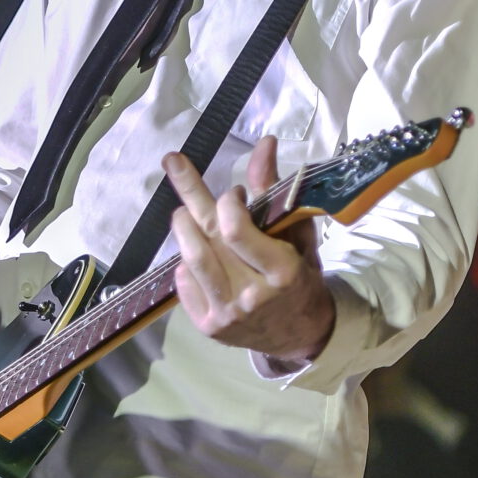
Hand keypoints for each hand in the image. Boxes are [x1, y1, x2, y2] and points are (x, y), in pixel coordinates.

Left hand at [166, 136, 335, 365]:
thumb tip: (264, 143)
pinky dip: (185, 263)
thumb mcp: (298, 235)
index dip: (226, 203)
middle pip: (207, 241)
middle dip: (189, 198)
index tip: (232, 193)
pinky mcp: (209, 327)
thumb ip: (275, 190)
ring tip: (182, 213)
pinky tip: (196, 254)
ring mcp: (228, 315)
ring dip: (182, 228)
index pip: (235, 230)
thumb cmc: (302, 277)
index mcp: (282, 272)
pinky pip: (184, 285)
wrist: (301, 334)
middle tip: (176, 166)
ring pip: (191, 260)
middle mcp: (252, 297)